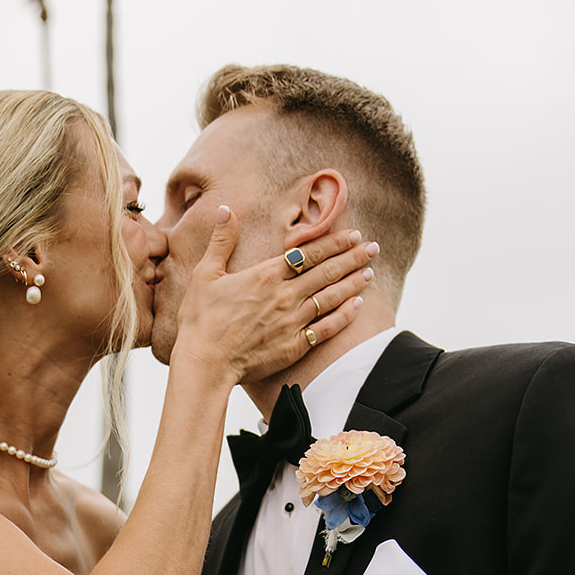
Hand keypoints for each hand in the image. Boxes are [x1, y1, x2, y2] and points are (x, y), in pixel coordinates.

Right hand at [173, 210, 377, 383]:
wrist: (205, 364)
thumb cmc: (200, 320)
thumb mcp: (205, 274)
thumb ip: (221, 241)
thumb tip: (227, 210)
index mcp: (265, 275)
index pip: (309, 253)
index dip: (334, 242)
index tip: (353, 234)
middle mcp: (284, 296)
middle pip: (326, 272)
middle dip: (353, 258)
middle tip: (373, 247)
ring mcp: (292, 322)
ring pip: (331, 297)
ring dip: (353, 283)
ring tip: (370, 272)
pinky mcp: (293, 345)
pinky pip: (326, 328)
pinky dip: (344, 315)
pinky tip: (357, 305)